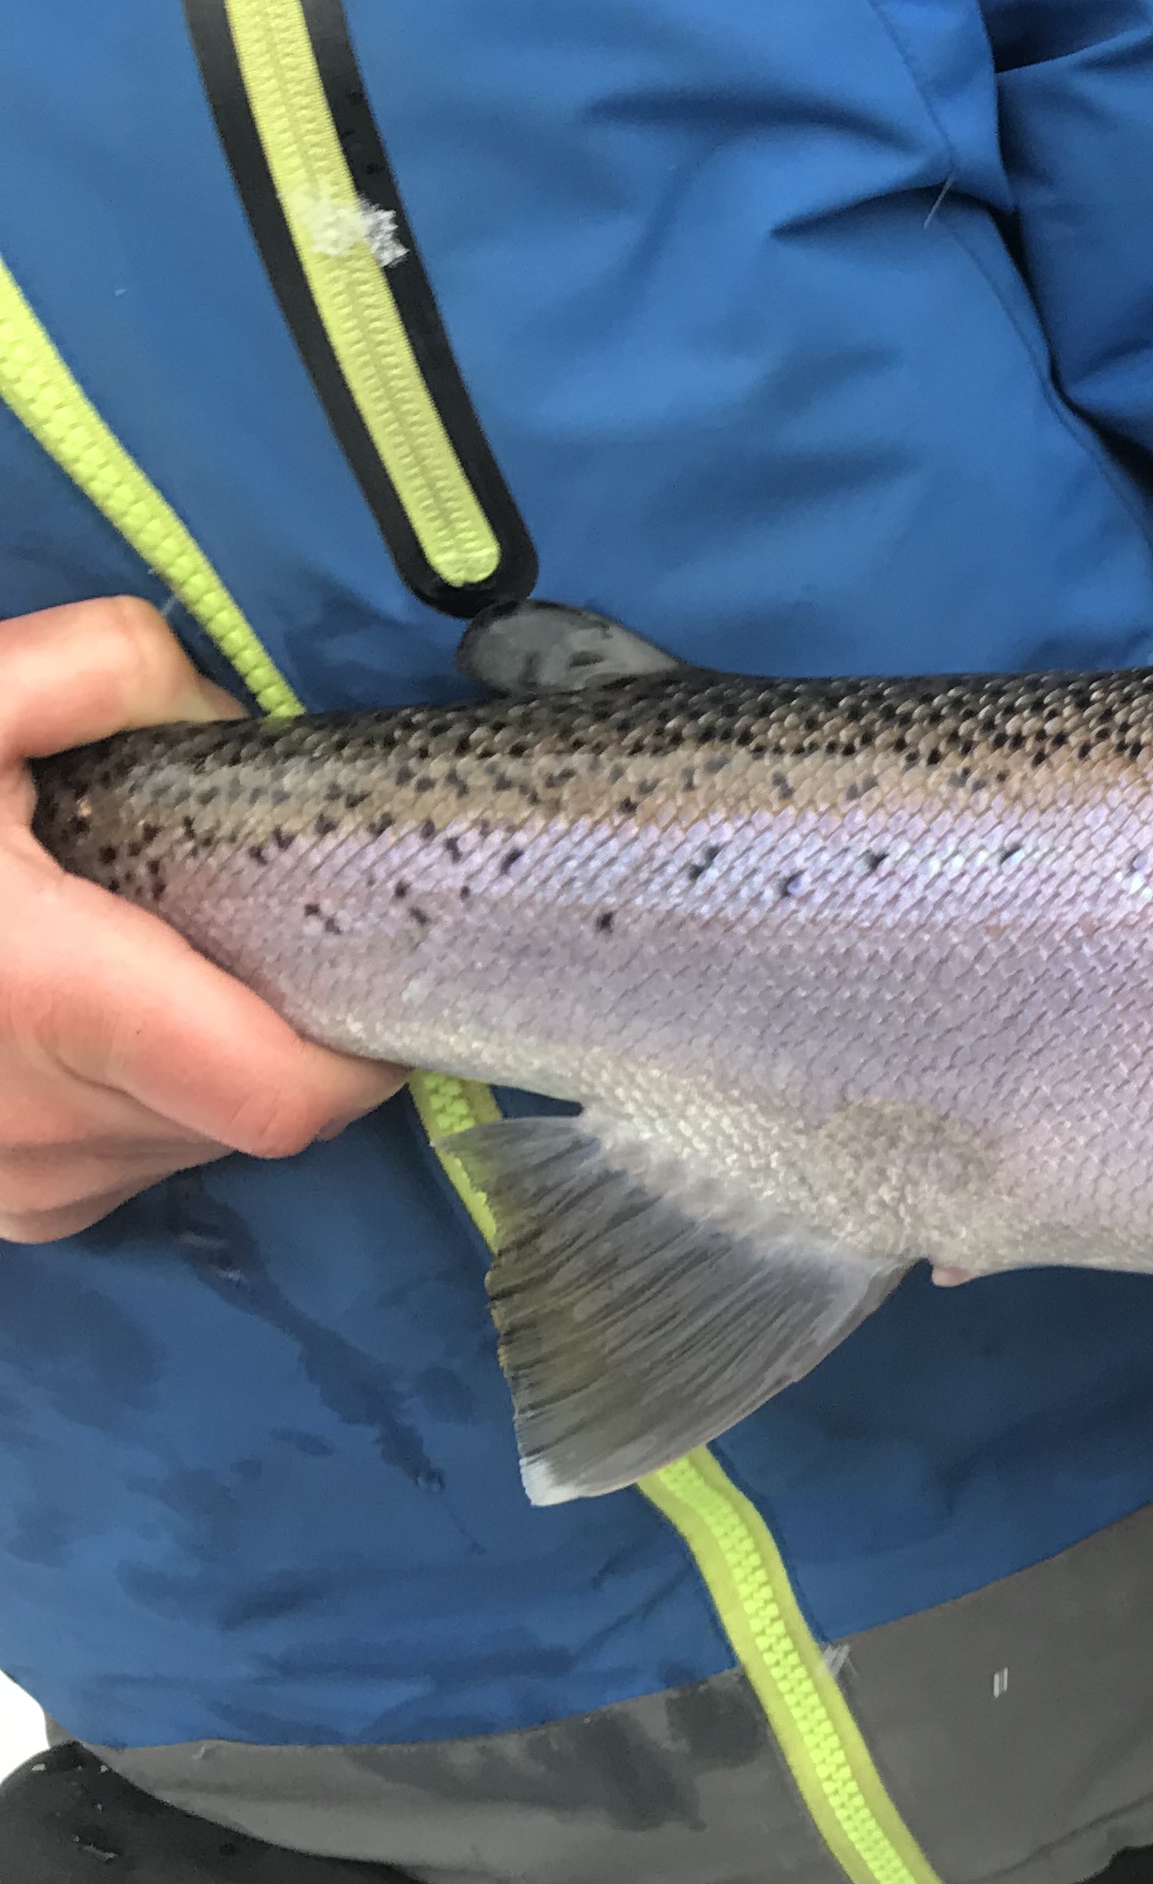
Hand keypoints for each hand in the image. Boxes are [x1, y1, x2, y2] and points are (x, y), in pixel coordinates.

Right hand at [0, 600, 408, 1242]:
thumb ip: (88, 671)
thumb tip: (202, 690)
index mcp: (56, 1005)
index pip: (291, 1097)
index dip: (366, 1047)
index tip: (382, 966)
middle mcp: (46, 1129)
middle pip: (261, 1112)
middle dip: (287, 1021)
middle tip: (265, 924)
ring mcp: (19, 1188)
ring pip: (194, 1143)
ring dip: (207, 1061)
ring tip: (154, 959)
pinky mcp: (2, 1213)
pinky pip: (119, 1166)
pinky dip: (136, 1100)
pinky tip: (93, 1020)